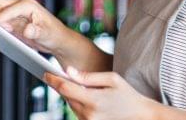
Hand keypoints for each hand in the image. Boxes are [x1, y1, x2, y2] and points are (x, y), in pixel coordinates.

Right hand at [0, 0, 70, 54]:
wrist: (57, 39)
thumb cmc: (54, 34)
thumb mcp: (47, 34)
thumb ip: (36, 32)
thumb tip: (28, 30)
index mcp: (27, 4)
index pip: (7, 9)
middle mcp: (19, 5)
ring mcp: (14, 12)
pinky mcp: (12, 20)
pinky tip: (1, 34)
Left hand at [44, 67, 158, 119]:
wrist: (141, 116)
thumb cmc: (128, 94)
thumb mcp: (111, 79)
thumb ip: (88, 76)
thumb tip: (68, 71)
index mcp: (94, 100)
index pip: (65, 89)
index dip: (53, 80)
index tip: (45, 72)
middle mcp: (89, 114)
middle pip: (66, 97)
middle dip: (61, 85)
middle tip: (55, 74)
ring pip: (71, 105)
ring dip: (69, 95)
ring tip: (71, 84)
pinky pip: (77, 112)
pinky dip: (77, 102)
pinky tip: (81, 95)